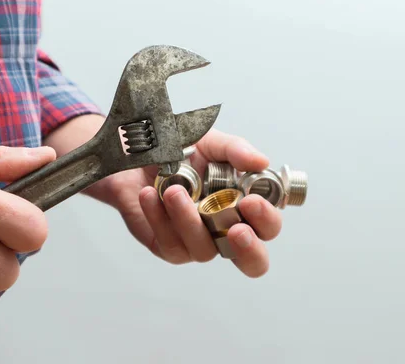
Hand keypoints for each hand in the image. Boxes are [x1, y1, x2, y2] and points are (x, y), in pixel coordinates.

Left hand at [100, 129, 282, 276]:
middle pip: (252, 261)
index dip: (266, 220)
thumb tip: (261, 162)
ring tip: (173, 191)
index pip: (268, 227)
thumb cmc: (180, 153)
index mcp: (243, 207)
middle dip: (248, 248)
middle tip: (237, 229)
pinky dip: (159, 218)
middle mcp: (225, 230)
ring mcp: (197, 242)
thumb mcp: (210, 143)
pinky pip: (169, 243)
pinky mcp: (167, 246)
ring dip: (189, 221)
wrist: (136, 155)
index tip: (251, 201)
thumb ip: (236, 150)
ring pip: (203, 250)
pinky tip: (150, 195)